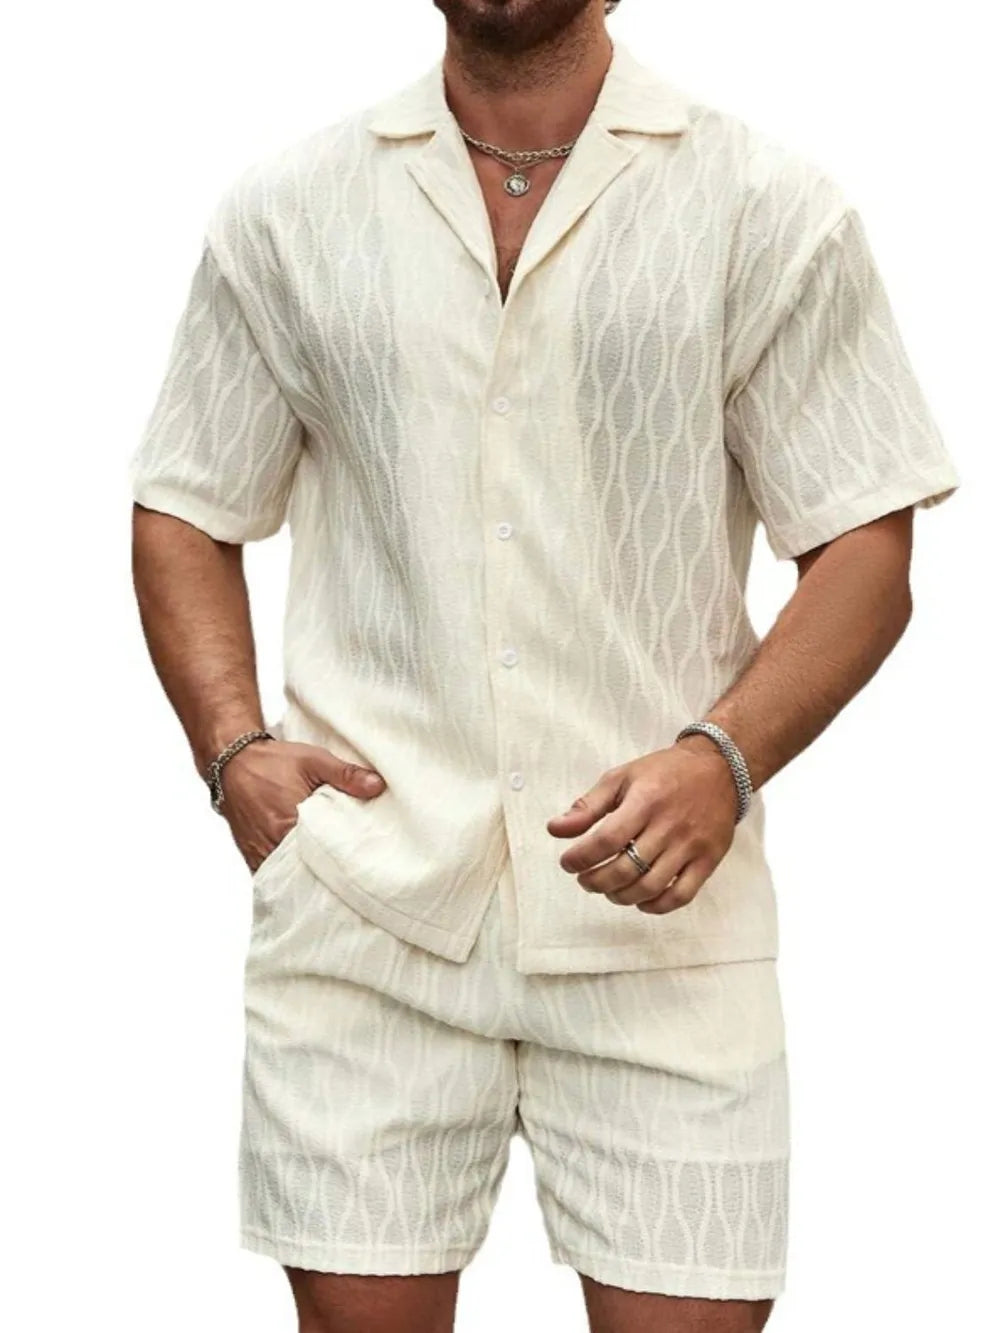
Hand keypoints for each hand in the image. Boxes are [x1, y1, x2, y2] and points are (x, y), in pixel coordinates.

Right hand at [220, 739, 385, 871]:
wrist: (232, 761)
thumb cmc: (272, 762)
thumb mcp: (314, 760)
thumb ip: (346, 774)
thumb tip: (377, 786)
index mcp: (290, 822)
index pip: (322, 855)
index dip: (341, 862)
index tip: (359, 867)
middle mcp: (272, 843)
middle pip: (306, 869)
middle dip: (326, 874)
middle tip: (349, 879)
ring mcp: (259, 851)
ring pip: (288, 876)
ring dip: (306, 876)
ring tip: (329, 880)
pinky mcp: (251, 854)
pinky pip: (271, 874)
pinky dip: (287, 876)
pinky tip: (304, 874)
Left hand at [545, 738, 738, 913]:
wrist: (718, 768)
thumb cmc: (664, 772)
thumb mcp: (621, 777)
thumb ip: (588, 806)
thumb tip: (554, 830)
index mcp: (645, 801)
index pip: (607, 840)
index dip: (581, 858)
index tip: (568, 863)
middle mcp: (670, 825)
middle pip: (626, 869)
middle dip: (596, 882)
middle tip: (585, 880)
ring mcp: (691, 846)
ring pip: (650, 887)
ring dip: (621, 896)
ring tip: (608, 889)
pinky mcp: (709, 860)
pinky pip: (681, 896)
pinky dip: (656, 906)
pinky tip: (639, 900)